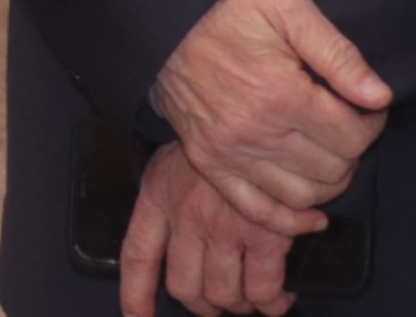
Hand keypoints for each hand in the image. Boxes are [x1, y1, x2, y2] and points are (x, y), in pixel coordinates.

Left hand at [120, 141, 293, 316]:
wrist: (258, 116)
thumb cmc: (217, 141)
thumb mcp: (176, 160)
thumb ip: (168, 201)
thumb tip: (174, 247)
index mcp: (159, 196)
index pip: (138, 256)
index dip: (136, 295)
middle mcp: (186, 217)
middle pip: (185, 288)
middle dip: (205, 304)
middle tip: (222, 297)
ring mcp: (225, 229)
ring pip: (224, 296)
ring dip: (239, 304)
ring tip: (251, 294)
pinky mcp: (265, 236)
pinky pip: (263, 292)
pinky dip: (272, 302)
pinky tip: (279, 293)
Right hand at [153, 0, 389, 234]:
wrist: (163, 18)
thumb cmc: (228, 8)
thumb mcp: (287, 6)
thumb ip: (337, 52)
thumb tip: (378, 97)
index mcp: (280, 92)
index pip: (352, 136)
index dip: (371, 123)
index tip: (367, 107)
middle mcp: (255, 131)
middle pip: (333, 168)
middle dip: (352, 149)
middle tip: (346, 125)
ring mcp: (229, 152)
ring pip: (303, 195)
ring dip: (329, 181)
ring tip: (328, 153)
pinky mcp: (209, 162)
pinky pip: (258, 210)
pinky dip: (292, 222)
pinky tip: (313, 215)